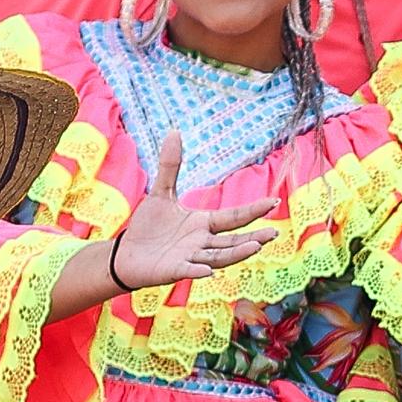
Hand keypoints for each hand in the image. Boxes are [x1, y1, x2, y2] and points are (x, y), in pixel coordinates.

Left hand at [109, 132, 274, 291]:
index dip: (254, 210)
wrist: (127, 254)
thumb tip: (175, 131)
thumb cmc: (148, 227)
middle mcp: (202, 242)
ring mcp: (190, 258)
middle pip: (234, 240)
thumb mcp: (161, 193)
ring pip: (218, 256)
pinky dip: (198, 270)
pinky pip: (188, 270)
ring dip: (236, 253)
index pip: (234, 217)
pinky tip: (207, 270)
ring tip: (256, 246)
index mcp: (204, 223)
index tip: (274, 202)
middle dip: (254, 237)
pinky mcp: (174, 270)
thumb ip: (171, 166)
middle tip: (273, 233)